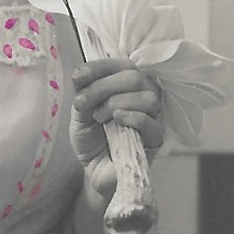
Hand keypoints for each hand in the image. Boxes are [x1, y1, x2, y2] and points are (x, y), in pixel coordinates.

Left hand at [69, 57, 163, 197]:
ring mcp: (154, 117)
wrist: (93, 169)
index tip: (78, 77)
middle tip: (85, 103)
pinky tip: (117, 121)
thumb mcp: (80, 111)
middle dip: (104, 87)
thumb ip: (83, 92)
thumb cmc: (91, 138)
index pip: (121, 64)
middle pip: (135, 77)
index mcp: (128, 84)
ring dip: (117, 103)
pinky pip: (152, 123)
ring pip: (147, 97)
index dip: (99, 67)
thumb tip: (80, 75)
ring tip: (100, 117)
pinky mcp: (156, 140)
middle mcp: (145, 96)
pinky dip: (134, 118)